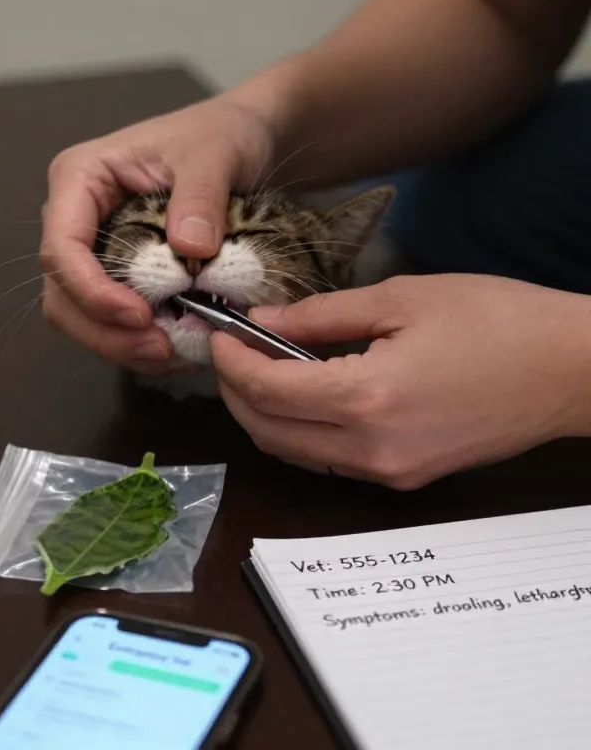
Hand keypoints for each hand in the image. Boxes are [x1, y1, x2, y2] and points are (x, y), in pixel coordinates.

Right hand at [39, 97, 273, 372]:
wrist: (243, 139)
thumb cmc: (219, 134)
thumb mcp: (215, 154)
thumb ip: (200, 197)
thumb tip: (190, 248)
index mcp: (80, 178)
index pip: (61, 248)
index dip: (91, 291)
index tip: (139, 315)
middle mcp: (74, 217)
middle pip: (61, 292)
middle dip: (103, 330)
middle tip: (160, 348)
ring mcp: (91, 248)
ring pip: (78, 314)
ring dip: (117, 344)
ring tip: (170, 353)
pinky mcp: (114, 272)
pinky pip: (107, 318)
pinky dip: (133, 341)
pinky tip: (173, 348)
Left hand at [210, 274, 590, 488]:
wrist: (572, 370)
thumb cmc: (498, 321)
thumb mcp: (403, 298)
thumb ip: (322, 315)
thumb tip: (264, 322)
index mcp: (368, 399)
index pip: (267, 391)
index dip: (231, 363)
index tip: (219, 334)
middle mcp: (372, 449)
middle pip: (269, 432)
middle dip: (235, 393)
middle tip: (229, 351)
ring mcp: (390, 472)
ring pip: (294, 452)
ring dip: (264, 414)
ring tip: (257, 368)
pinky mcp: (407, 476)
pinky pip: (330, 460)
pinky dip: (300, 429)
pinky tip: (302, 392)